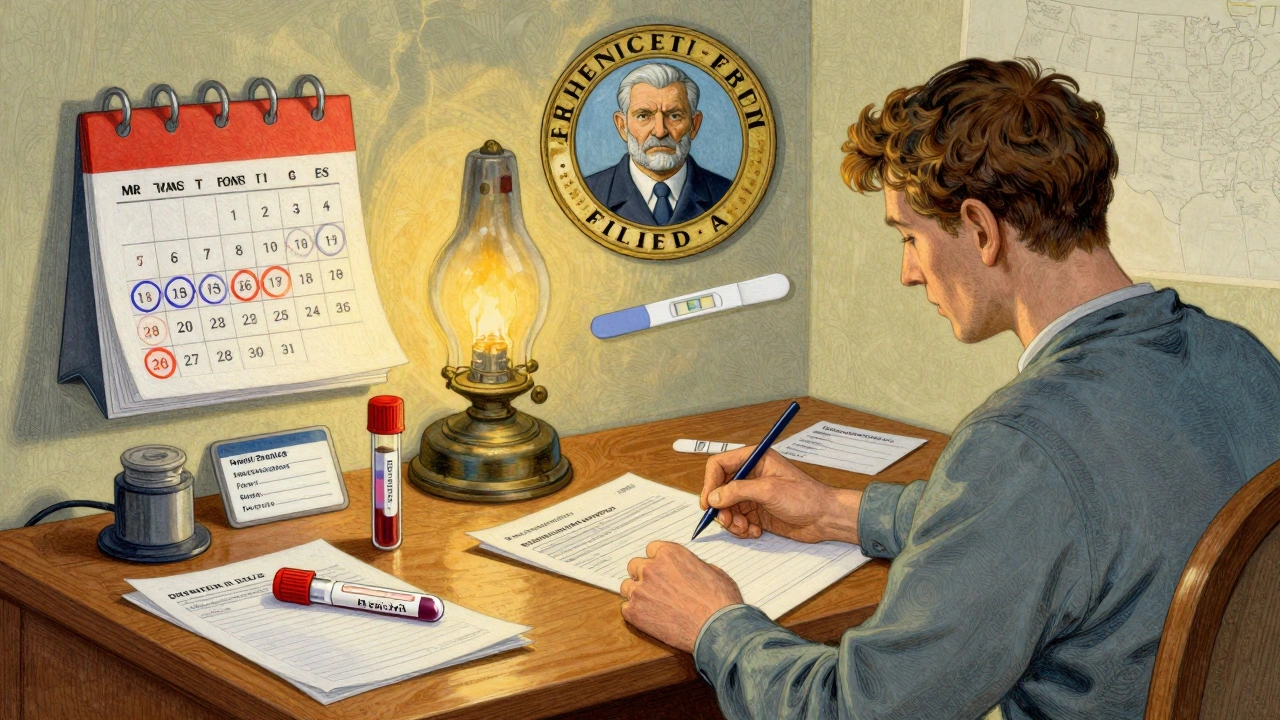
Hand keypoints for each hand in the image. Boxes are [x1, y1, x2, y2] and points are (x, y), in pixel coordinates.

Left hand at [620, 541, 742, 651]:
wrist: (717, 628)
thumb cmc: (720, 601)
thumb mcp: (711, 571)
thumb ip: (690, 566)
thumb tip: (687, 570)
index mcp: (669, 553)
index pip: (651, 549)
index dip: (656, 561)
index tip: (661, 569)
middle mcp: (651, 568)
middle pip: (635, 566)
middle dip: (643, 575)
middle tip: (656, 588)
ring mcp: (641, 590)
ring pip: (627, 587)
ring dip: (637, 593)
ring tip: (653, 605)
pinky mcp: (635, 612)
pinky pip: (626, 608)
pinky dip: (636, 613)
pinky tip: (651, 618)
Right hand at [701, 446, 861, 543]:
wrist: (824, 518)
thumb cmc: (805, 497)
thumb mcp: (769, 490)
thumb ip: (738, 491)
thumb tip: (714, 497)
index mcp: (755, 460)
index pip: (720, 465)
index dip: (710, 483)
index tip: (708, 502)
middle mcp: (751, 476)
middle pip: (720, 489)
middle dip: (721, 507)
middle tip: (727, 521)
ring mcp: (753, 495)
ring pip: (727, 508)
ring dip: (732, 521)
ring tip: (746, 528)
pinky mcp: (757, 512)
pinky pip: (737, 520)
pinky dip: (741, 529)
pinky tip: (755, 531)